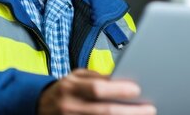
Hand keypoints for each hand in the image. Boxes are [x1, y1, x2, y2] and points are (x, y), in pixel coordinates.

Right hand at [37, 69, 156, 114]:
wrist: (40, 106)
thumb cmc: (63, 90)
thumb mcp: (75, 77)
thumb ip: (95, 78)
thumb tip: (120, 79)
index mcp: (70, 87)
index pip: (97, 89)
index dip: (118, 90)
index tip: (137, 89)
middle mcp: (70, 106)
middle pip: (104, 111)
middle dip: (130, 111)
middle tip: (149, 109)